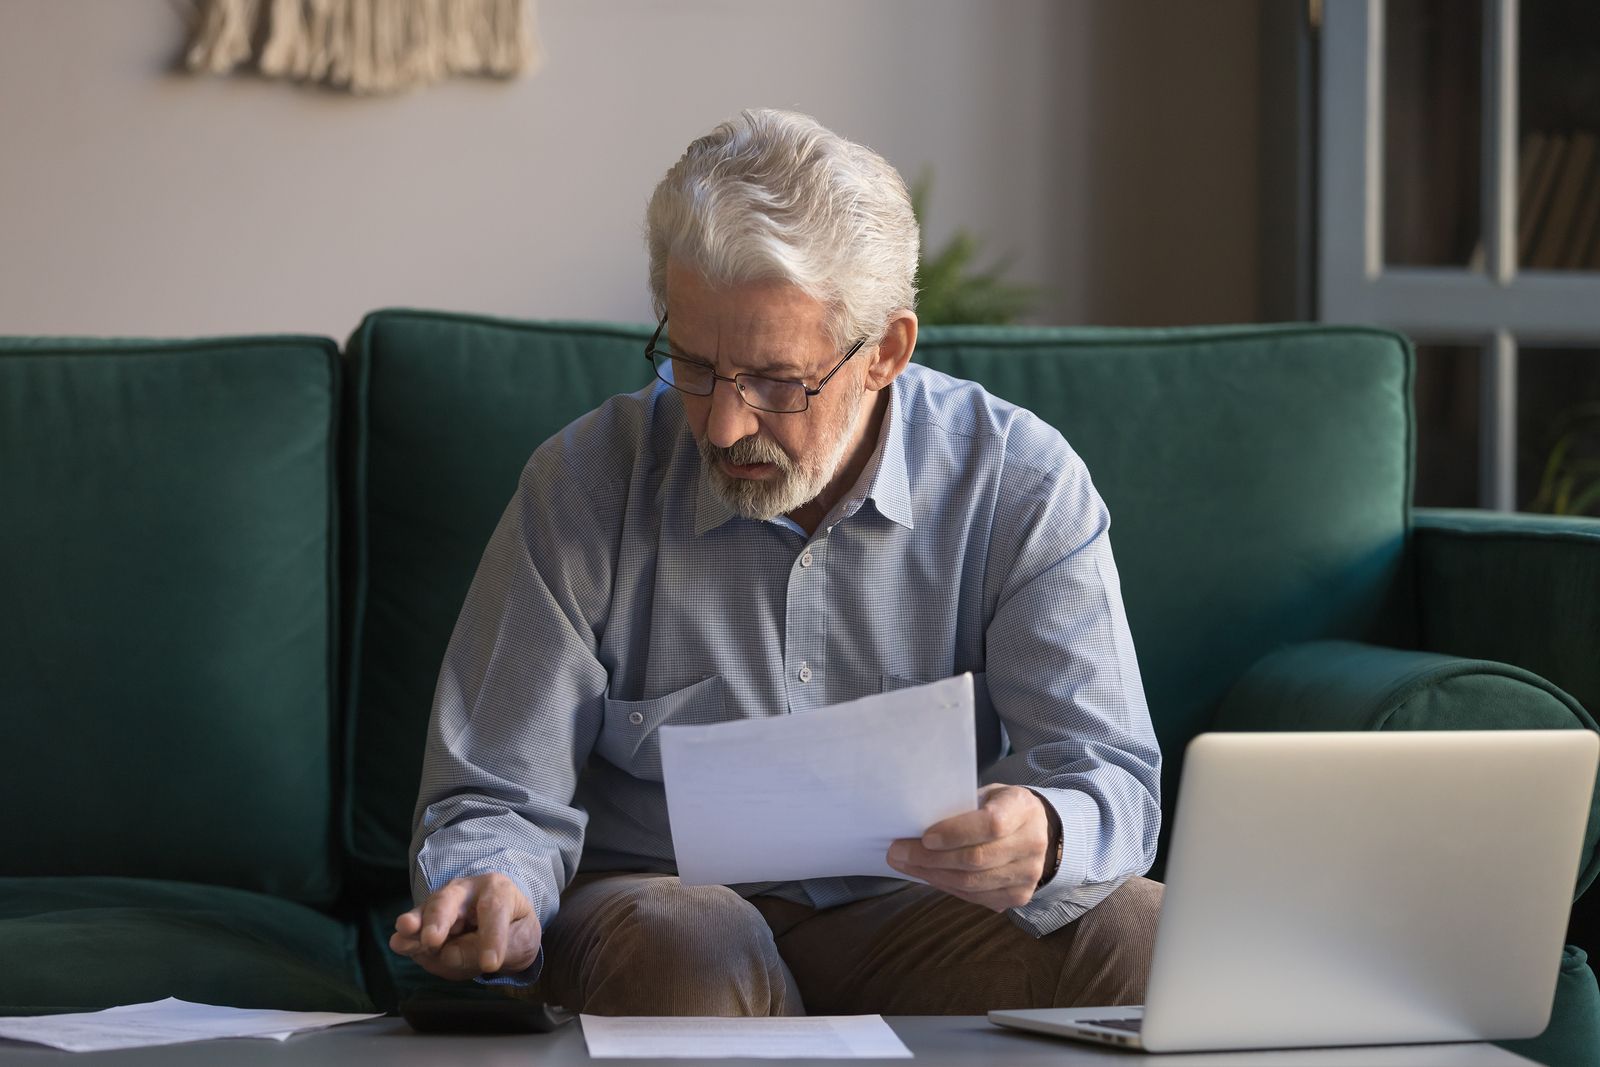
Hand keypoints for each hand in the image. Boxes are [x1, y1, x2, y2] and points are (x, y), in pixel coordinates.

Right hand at [389, 873, 542, 979]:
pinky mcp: (425, 923)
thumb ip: (497, 948)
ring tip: (405, 931)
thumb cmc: (514, 929)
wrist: (503, 926)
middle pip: (449, 900)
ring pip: (426, 912)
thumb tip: (450, 954)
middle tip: (433, 939)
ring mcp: (441, 905)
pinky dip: (406, 938)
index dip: (491, 938)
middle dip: (439, 918)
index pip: (494, 910)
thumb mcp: (521, 941)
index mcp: (497, 890)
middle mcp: (464, 891)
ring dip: (415, 924)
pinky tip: (399, 943)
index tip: (490, 964)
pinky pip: (414, 930)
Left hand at [886, 783, 1051, 911]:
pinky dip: (946, 886)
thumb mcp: (988, 794)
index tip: (924, 836)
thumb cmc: (1000, 806)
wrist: (1038, 831)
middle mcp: (1032, 844)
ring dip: (932, 875)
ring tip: (904, 864)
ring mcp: (1028, 875)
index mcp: (1023, 809)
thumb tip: (915, 823)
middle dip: (930, 858)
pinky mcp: (1018, 896)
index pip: (991, 824)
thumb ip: (961, 806)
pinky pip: (975, 897)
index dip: (956, 833)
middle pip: (976, 859)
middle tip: (897, 852)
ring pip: (972, 883)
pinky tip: (927, 875)